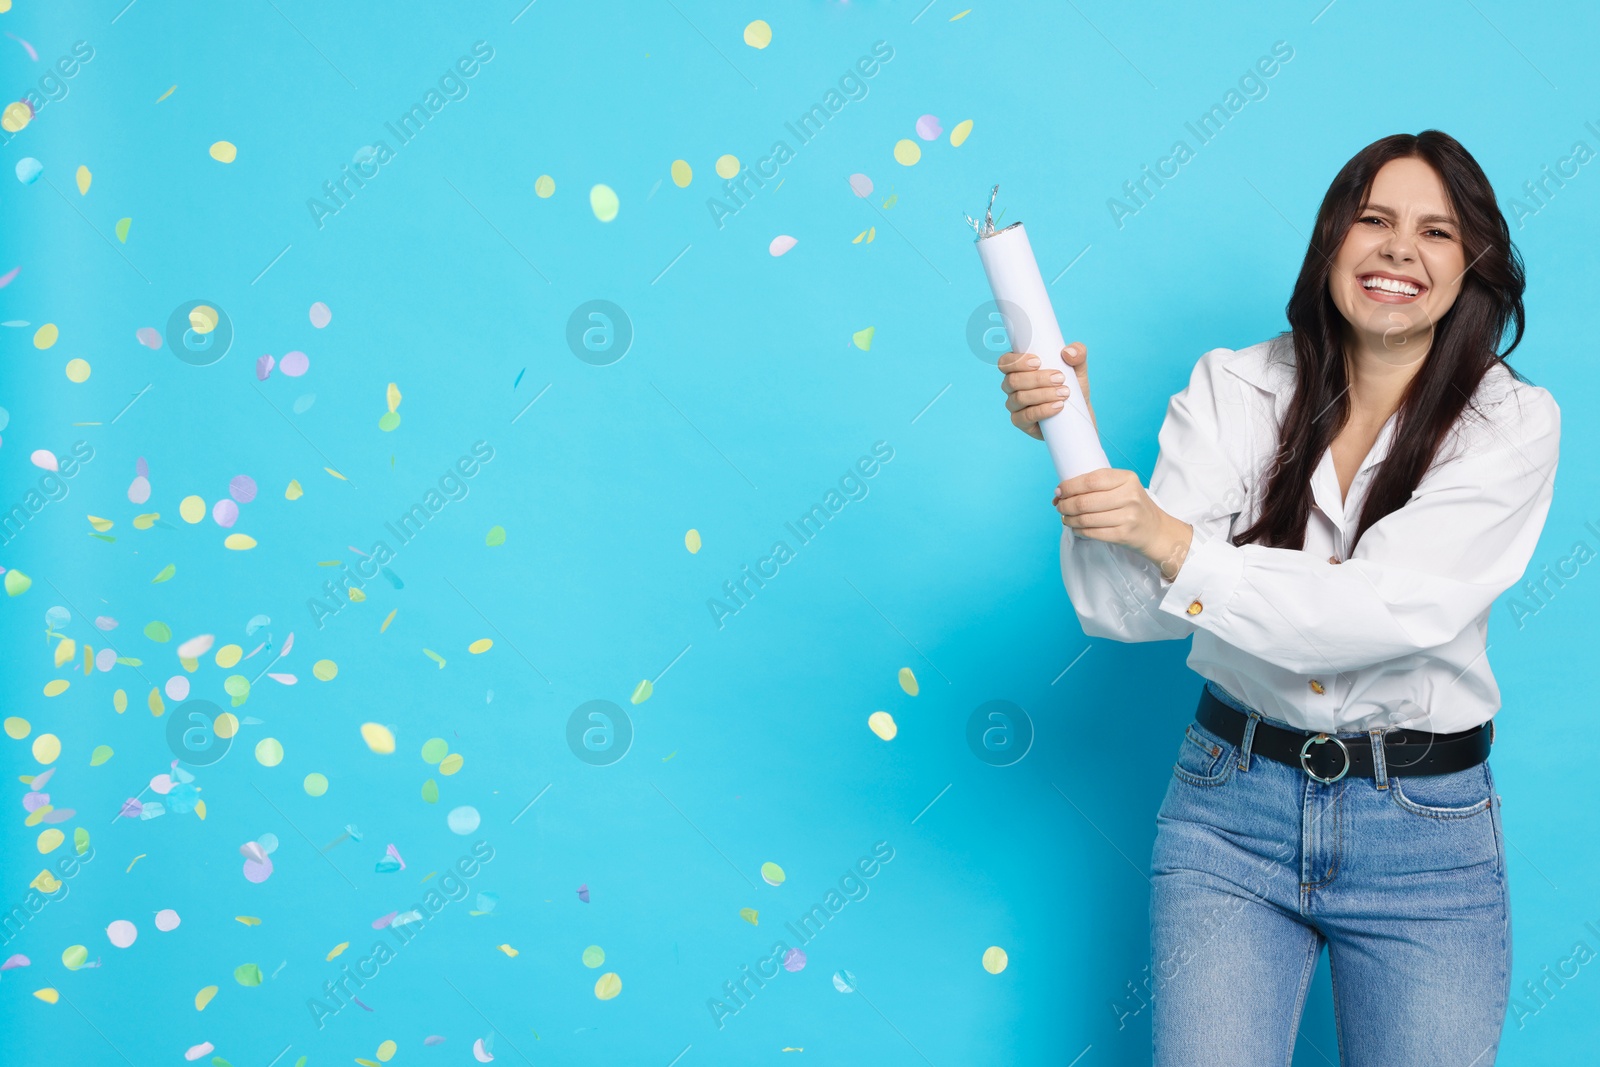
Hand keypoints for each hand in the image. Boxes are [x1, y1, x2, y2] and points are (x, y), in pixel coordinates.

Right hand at [998, 342, 1095, 440]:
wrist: (1078, 413)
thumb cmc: (1072, 386)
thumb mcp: (1078, 367)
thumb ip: (1078, 352)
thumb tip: (1068, 352)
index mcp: (1018, 368)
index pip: (1005, 362)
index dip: (1017, 361)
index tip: (1039, 362)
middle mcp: (1012, 386)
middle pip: (1012, 380)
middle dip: (1037, 379)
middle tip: (1060, 378)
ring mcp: (1014, 405)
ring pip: (1019, 398)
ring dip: (1043, 394)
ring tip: (1064, 393)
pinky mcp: (1021, 422)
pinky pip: (1025, 417)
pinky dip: (1043, 410)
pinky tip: (1058, 406)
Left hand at [1054, 468, 1193, 578]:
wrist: (1155, 530)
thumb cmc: (1132, 505)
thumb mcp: (1122, 487)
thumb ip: (1097, 485)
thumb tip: (1061, 492)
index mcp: (1127, 479)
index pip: (1091, 480)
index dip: (1070, 486)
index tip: (1059, 491)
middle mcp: (1129, 496)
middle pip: (1085, 501)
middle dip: (1066, 505)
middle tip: (1059, 506)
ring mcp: (1127, 517)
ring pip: (1086, 519)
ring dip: (1069, 519)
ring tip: (1065, 517)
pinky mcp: (1123, 534)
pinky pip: (1092, 532)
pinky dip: (1078, 530)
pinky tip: (1076, 527)